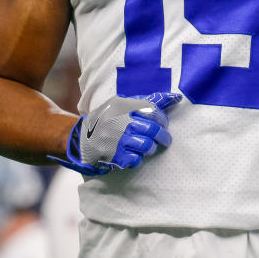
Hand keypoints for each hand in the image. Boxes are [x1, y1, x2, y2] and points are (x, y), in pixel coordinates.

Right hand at [49, 92, 181, 175]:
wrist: (83, 137)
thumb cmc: (109, 118)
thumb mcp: (123, 103)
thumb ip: (149, 99)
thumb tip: (176, 97)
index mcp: (125, 107)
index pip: (153, 111)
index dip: (162, 119)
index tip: (163, 123)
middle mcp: (122, 123)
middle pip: (153, 130)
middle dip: (163, 136)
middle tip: (164, 139)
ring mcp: (119, 140)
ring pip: (147, 146)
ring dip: (151, 148)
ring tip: (147, 146)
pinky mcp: (116, 156)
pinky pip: (136, 160)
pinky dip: (138, 158)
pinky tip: (133, 154)